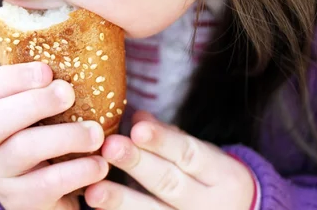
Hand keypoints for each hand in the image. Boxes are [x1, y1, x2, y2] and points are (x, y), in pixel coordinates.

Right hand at [0, 62, 108, 209]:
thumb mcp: (40, 110)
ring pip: (22, 150)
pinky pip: (45, 185)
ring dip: (64, 137)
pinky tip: (99, 165)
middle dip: (34, 103)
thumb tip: (86, 37)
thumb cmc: (46, 133)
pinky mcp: (19, 200)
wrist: (42, 190)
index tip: (47, 70)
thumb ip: (49, 84)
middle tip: (68, 93)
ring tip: (96, 133)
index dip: (14, 76)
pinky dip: (76, 172)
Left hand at [84, 111, 254, 209]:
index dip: (163, 142)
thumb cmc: (210, 178)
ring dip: (121, 201)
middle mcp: (210, 205)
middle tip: (110, 148)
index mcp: (223, 175)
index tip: (137, 129)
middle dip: (138, 166)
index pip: (190, 155)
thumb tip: (138, 116)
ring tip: (93, 191)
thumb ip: (169, 136)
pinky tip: (97, 208)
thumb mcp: (202, 154)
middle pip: (170, 184)